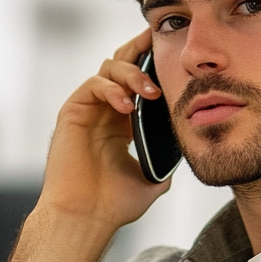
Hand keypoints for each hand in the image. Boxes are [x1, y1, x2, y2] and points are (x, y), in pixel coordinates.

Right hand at [39, 28, 170, 231]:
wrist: (86, 218)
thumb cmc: (114, 204)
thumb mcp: (153, 178)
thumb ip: (167, 156)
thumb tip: (188, 143)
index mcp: (123, 123)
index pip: (139, 82)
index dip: (155, 66)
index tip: (176, 57)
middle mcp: (105, 111)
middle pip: (122, 64)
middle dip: (142, 50)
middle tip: (160, 44)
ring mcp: (89, 110)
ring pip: (109, 68)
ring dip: (132, 73)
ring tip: (150, 92)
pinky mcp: (72, 112)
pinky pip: (93, 85)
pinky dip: (112, 89)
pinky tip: (126, 106)